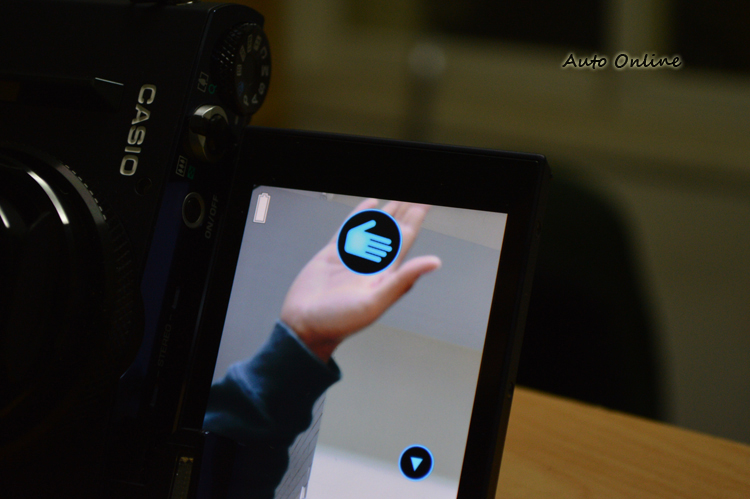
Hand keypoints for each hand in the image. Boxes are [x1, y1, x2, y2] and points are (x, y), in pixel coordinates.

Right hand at [280, 199, 440, 361]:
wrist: (304, 325)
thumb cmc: (338, 322)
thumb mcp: (376, 302)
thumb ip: (403, 279)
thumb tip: (433, 263)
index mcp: (385, 272)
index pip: (406, 237)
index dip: (416, 218)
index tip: (425, 203)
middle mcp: (371, 263)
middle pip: (394, 229)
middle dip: (406, 211)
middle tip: (417, 197)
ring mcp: (353, 257)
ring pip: (375, 227)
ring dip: (388, 212)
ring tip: (400, 199)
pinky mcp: (333, 254)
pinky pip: (350, 229)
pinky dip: (360, 215)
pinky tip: (369, 206)